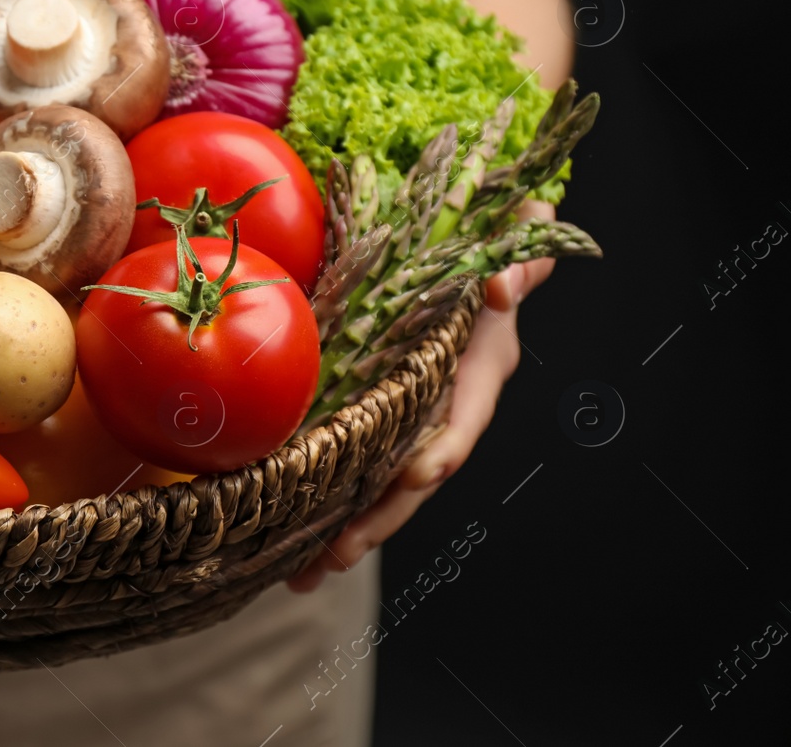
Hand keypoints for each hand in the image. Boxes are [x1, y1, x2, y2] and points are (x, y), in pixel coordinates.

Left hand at [288, 199, 556, 591]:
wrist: (465, 234)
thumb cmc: (486, 231)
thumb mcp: (513, 232)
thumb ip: (520, 253)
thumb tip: (501, 289)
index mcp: (478, 365)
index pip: (460, 418)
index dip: (438, 450)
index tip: (411, 480)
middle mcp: (444, 399)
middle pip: (413, 474)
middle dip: (377, 520)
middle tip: (332, 559)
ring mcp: (407, 410)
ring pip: (378, 483)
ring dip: (343, 529)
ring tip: (299, 574)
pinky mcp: (372, 407)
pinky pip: (351, 460)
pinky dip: (325, 498)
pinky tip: (285, 534)